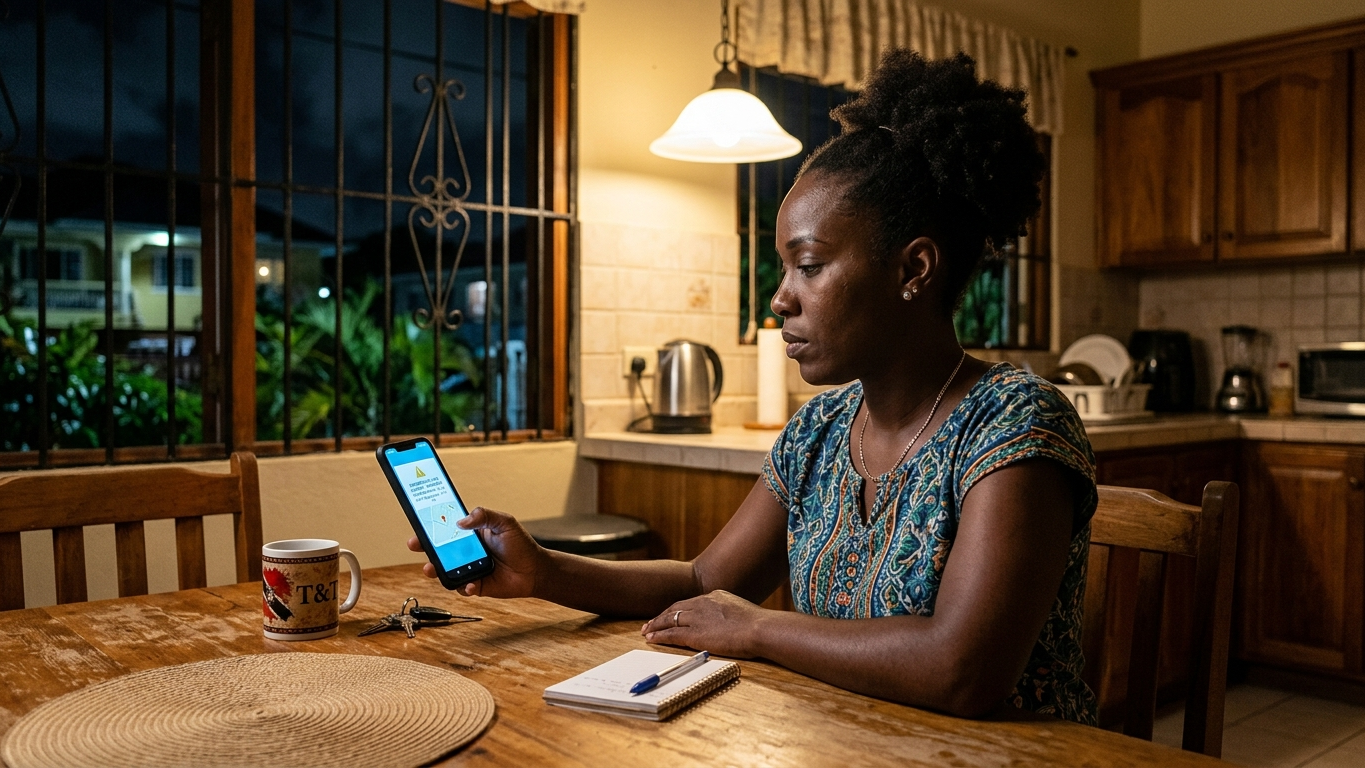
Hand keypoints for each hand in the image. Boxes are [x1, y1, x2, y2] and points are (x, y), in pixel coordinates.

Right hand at [405, 507, 545, 597]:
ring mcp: (469, 570)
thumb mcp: (505, 522)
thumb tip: (461, 521)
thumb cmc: (521, 545)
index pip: (446, 529)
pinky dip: (463, 587)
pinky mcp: (475, 586)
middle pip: (439, 550)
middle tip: (415, 544)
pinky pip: (462, 588)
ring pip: (445, 571)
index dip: (431, 527)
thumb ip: (484, 515)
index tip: (419, 524)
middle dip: (424, 547)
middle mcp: (466, 553)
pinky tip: (469, 584)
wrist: (535, 570)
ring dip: (435, 570)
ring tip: (430, 568)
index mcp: (471, 535)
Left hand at [640, 590, 766, 657]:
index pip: (690, 603)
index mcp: (715, 596)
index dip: (678, 610)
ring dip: (656, 625)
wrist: (759, 628)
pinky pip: (671, 634)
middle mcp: (703, 603)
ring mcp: (697, 618)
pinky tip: (651, 639)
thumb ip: (731, 614)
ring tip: (646, 631)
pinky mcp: (694, 634)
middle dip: (662, 616)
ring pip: (669, 619)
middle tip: (650, 623)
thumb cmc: (758, 624)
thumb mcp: (742, 611)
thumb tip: (731, 623)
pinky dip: (659, 636)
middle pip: (675, 608)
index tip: (671, 615)